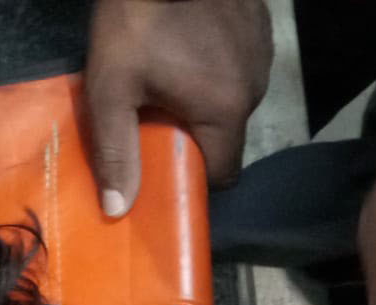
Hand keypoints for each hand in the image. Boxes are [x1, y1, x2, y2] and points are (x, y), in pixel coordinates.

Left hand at [84, 0, 271, 217]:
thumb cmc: (137, 22)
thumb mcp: (112, 91)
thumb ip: (116, 152)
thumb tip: (118, 211)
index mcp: (226, 111)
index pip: (223, 174)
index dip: (193, 176)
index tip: (164, 164)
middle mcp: (257, 88)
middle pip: (227, 136)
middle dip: (193, 134)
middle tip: (155, 115)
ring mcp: (264, 54)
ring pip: (235, 99)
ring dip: (206, 98)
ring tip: (170, 76)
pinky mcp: (261, 26)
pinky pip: (240, 65)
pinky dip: (217, 66)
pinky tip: (189, 46)